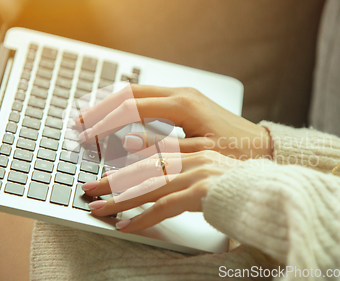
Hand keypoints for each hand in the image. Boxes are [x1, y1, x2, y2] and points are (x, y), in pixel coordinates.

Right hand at [74, 84, 272, 159]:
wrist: (262, 147)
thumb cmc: (237, 153)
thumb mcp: (197, 153)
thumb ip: (160, 147)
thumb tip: (124, 140)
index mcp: (182, 104)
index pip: (131, 107)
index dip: (104, 121)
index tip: (85, 134)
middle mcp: (180, 94)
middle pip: (129, 93)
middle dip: (100, 108)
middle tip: (77, 122)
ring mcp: (183, 95)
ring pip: (137, 93)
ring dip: (112, 105)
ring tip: (90, 118)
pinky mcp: (185, 103)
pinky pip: (149, 99)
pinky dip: (128, 107)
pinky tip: (118, 118)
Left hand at [82, 151, 238, 232]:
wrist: (274, 187)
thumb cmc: (244, 181)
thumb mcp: (212, 167)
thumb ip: (187, 166)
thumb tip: (159, 173)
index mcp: (195, 148)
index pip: (152, 153)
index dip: (124, 163)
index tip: (105, 171)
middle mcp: (193, 157)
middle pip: (143, 168)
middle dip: (112, 181)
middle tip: (89, 189)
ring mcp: (196, 173)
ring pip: (148, 186)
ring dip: (119, 200)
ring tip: (98, 210)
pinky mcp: (201, 192)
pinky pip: (164, 206)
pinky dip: (142, 218)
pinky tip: (126, 227)